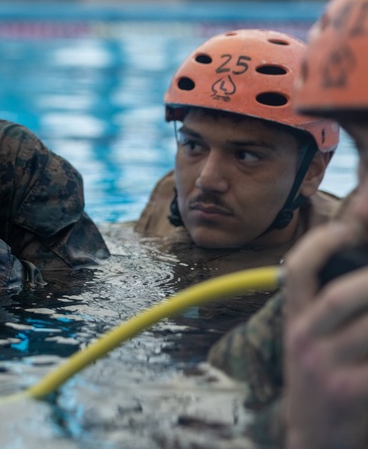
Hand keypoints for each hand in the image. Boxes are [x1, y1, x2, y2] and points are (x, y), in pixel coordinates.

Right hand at [283, 221, 367, 448]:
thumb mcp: (313, 340)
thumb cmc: (324, 380)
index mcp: (295, 320)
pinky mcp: (350, 394)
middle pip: (337, 298)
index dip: (320, 243)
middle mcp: (304, 341)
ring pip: (366, 330)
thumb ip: (330, 305)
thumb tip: (357, 270)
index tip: (346, 229)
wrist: (317, 437)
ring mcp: (326, 370)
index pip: (296, 271)